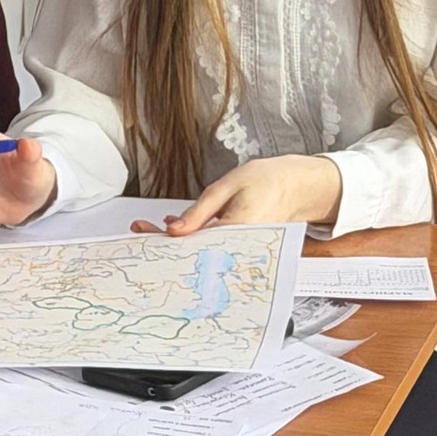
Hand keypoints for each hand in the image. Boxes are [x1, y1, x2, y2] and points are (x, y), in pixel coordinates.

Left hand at [130, 154, 342, 235]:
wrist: (296, 186)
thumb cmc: (265, 181)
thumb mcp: (227, 187)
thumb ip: (200, 211)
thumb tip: (174, 230)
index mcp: (236, 232)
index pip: (192, 244)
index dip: (164, 242)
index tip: (143, 234)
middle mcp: (238, 248)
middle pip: (194, 254)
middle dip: (164, 245)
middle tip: (140, 233)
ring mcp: (240, 250)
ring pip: (201, 252)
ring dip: (177, 243)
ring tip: (152, 231)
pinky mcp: (239, 246)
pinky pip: (212, 247)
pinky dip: (194, 239)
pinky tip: (178, 230)